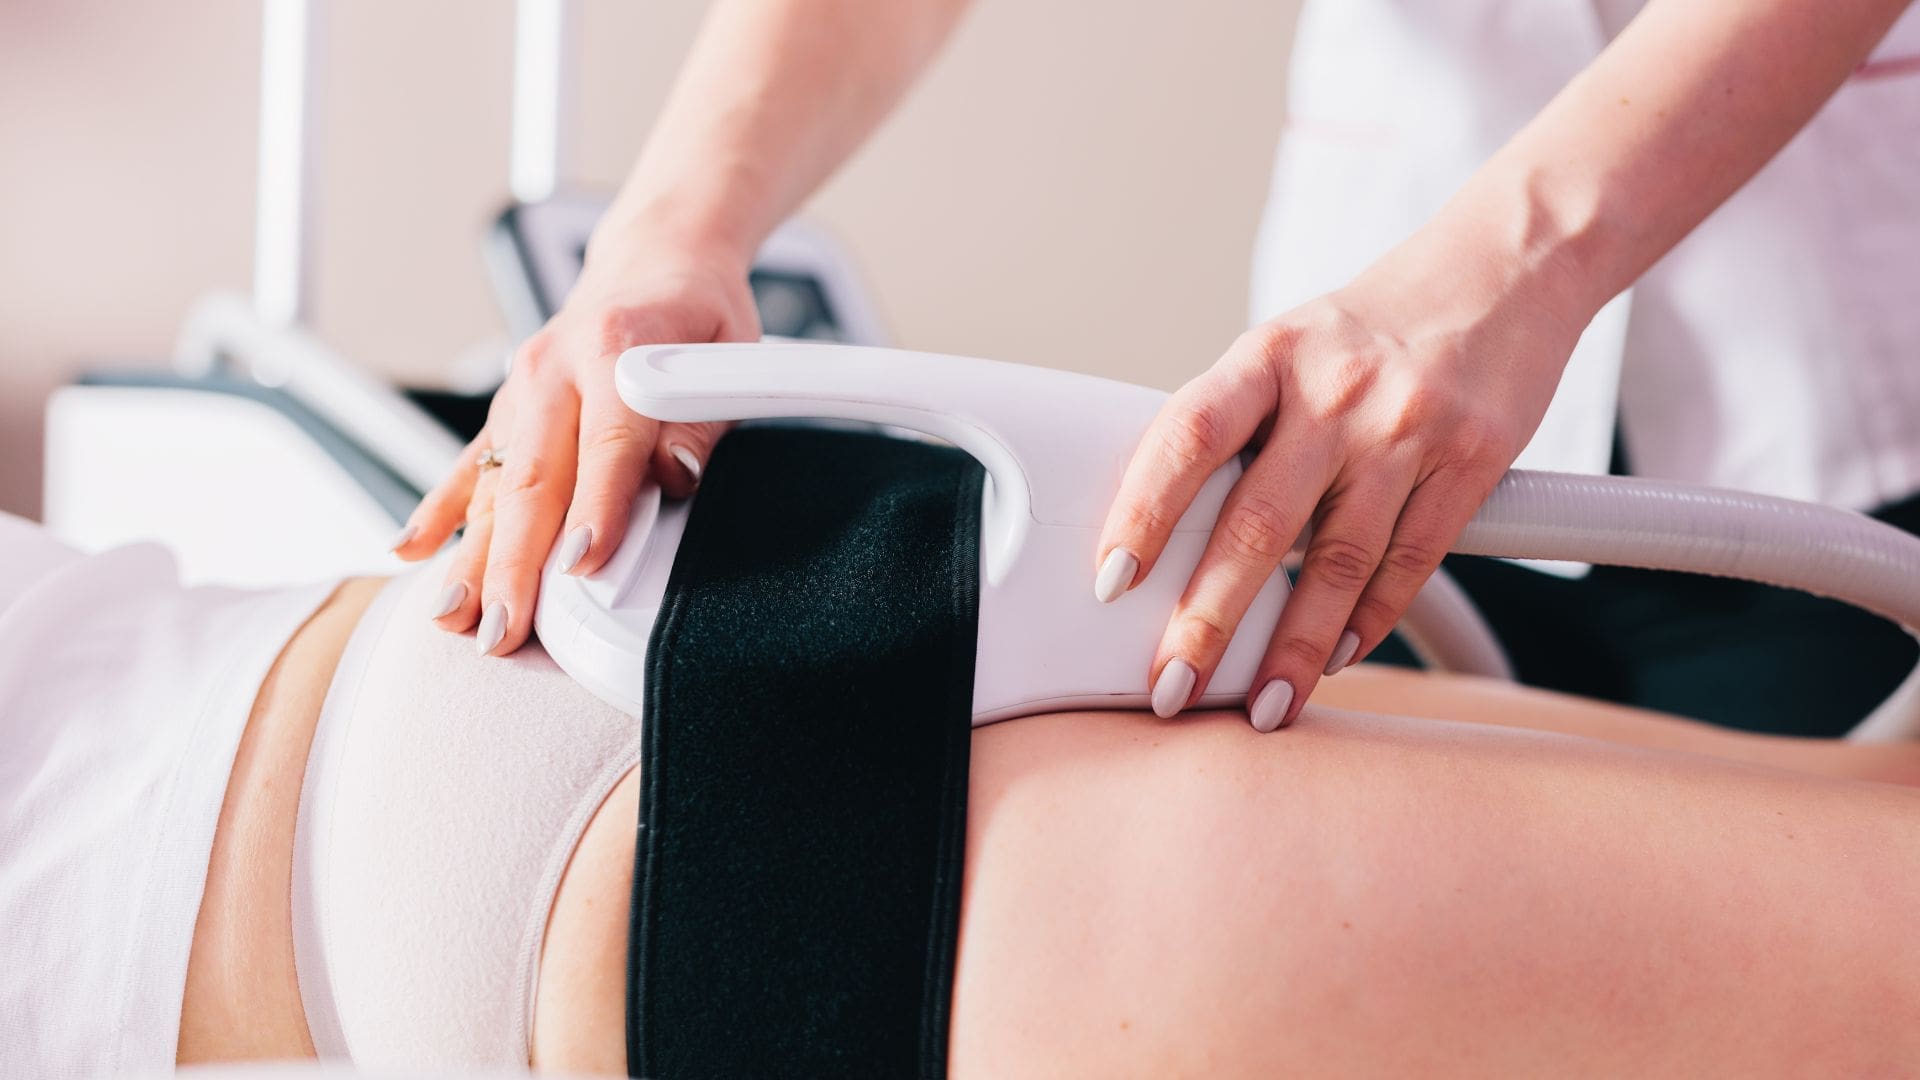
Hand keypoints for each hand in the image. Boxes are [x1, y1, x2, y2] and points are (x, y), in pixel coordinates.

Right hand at [394, 246, 759, 655]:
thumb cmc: (696, 315)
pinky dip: (439, 512)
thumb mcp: (725, 355)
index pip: (607, 444)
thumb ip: (702, 421)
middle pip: (534, 479)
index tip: (582, 566)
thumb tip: (675, 477)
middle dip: (514, 562)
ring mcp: (521, 392)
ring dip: (470, 556)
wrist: (653, 261)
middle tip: (503, 629)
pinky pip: (467, 467)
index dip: (596, 509)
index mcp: (615, 349)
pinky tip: (410, 553)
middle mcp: (554, 370)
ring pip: (493, 485)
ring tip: (452, 618)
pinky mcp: (507, 410)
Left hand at [1096, 226, 1587, 730]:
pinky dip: (1370, 618)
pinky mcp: (1474, 458)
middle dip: (1208, 618)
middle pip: (1258, 522)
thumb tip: (1167, 527)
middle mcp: (1335, 388)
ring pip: (1338, 559)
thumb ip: (1239, 425)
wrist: (1506, 266)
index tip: (1110, 581)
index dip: (1143, 510)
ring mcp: (1408, 424)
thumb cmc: (1374, 324)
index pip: (1188, 436)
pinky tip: (1339, 658)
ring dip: (1296, 647)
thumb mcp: (1290, 346)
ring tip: (1264, 706)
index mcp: (1269, 355)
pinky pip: (1411, 559)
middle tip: (1172, 686)